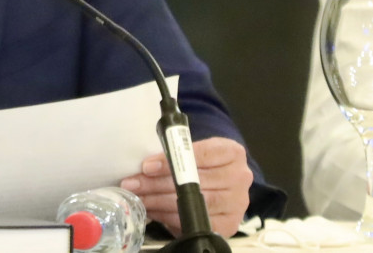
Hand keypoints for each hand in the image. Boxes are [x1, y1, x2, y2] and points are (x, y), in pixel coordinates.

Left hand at [120, 136, 252, 237]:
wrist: (223, 180)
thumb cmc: (202, 162)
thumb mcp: (193, 149)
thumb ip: (176, 153)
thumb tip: (144, 166)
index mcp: (232, 152)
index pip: (199, 154)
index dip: (171, 161)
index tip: (146, 166)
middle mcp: (240, 178)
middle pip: (194, 181)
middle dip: (157, 183)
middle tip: (132, 184)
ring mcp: (237, 203)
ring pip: (193, 203)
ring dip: (159, 201)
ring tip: (138, 197)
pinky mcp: (230, 224)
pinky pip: (196, 222)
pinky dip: (170, 217)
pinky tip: (153, 211)